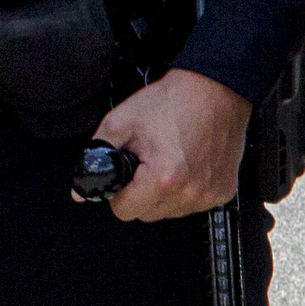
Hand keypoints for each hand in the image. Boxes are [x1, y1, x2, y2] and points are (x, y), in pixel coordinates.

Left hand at [92, 69, 252, 219]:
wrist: (214, 91)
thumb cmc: (173, 103)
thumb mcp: (121, 122)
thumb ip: (96, 156)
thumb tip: (81, 188)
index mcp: (163, 179)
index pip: (124, 211)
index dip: (118, 193)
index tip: (125, 175)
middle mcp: (189, 192)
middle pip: (147, 214)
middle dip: (141, 193)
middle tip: (147, 162)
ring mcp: (208, 195)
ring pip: (169, 212)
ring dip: (164, 194)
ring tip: (169, 161)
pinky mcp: (222, 192)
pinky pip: (193, 204)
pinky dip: (186, 190)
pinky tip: (187, 165)